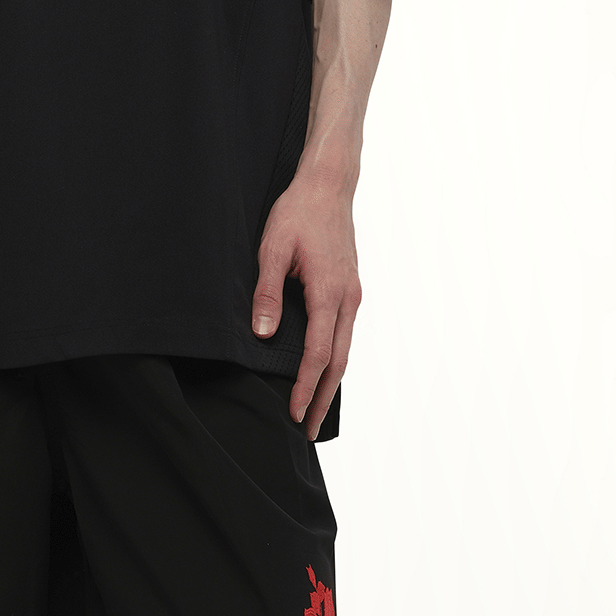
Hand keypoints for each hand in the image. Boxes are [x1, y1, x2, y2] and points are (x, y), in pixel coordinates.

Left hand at [251, 173, 361, 438]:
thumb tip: (263, 335)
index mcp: (328, 292)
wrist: (328, 186)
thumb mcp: (271, 249)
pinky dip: (334, 361)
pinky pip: (344, 335)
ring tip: (313, 412)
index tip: (292, 413)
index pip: (318, 354)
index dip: (304, 387)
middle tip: (306, 430)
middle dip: (322, 399)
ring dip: (330, 384)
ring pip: (345, 351)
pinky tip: (322, 373)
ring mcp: (352, 295)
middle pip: (338, 362)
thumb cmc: (297, 213)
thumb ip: (267, 294)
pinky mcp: (350, 291)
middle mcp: (348, 299)